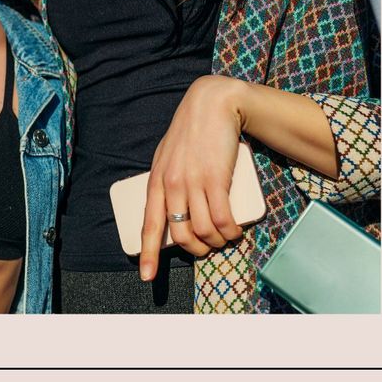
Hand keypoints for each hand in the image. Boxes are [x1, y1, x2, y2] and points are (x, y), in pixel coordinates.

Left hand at [140, 75, 250, 280]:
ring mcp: (194, 182)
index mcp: (156, 181)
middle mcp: (172, 184)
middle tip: (208, 248)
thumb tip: (172, 209)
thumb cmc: (192, 131)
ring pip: (204, 230)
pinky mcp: (217, 179)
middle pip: (181, 235)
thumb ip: (167, 180)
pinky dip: (230, 232)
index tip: (147, 277)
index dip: (148, 253)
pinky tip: (234, 232)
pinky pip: (222, 219)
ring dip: (217, 242)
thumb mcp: (168, 156)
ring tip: (225, 238)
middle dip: (196, 250)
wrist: (213, 104)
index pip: (149, 224)